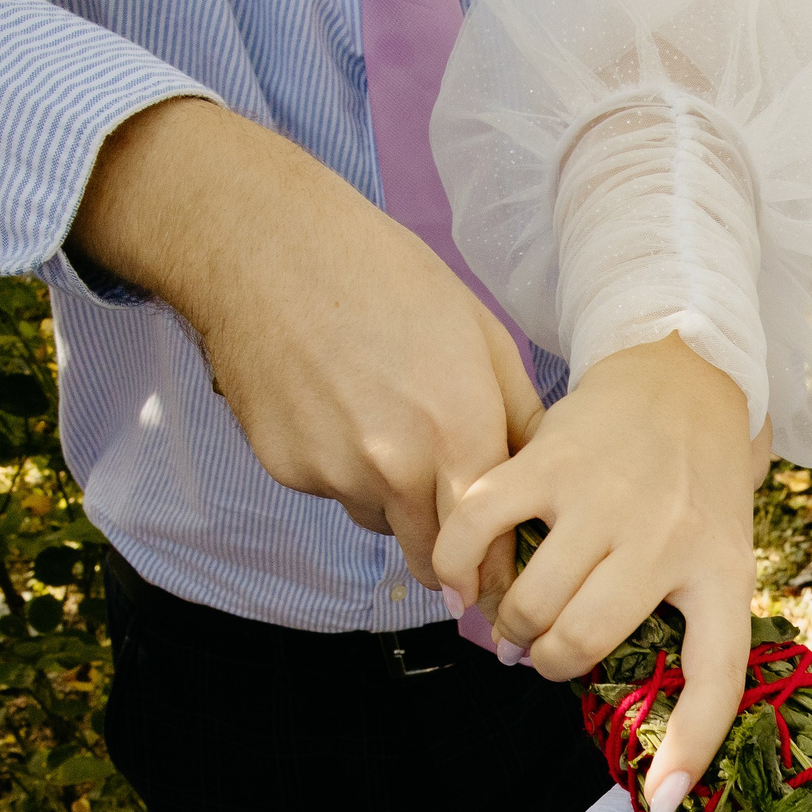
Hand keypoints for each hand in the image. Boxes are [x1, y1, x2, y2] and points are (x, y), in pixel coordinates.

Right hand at [69, 97, 537, 575]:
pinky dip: (341, 468)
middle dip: (447, 545)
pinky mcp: (289, 469)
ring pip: (383, 522)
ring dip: (392, 499)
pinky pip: (334, 492)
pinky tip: (334, 405)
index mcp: (459, 435)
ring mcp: (337, 473)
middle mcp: (398, 469)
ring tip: (380, 419)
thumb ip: (520, 419)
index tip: (500, 563)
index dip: (498, 564)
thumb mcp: (482, 334)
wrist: (267, 247)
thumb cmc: (386, 276)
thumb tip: (545, 479)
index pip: (490, 549)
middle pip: (433, 560)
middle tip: (447, 503)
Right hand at [429, 334, 771, 811]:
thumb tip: (652, 727)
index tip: (662, 803)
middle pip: (582, 644)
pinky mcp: (548, 457)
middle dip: (548, 661)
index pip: (716, 676)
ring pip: (530, 601)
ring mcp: (604, 496)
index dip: (690, 749)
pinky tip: (463, 575)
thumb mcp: (718, 555)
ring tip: (512, 612)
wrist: (681, 379)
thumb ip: (686, 625)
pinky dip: (458, 565)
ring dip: (508, 623)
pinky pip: (479, 530)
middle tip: (543, 649)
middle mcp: (665, 536)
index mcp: (720, 570)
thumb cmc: (697, 489)